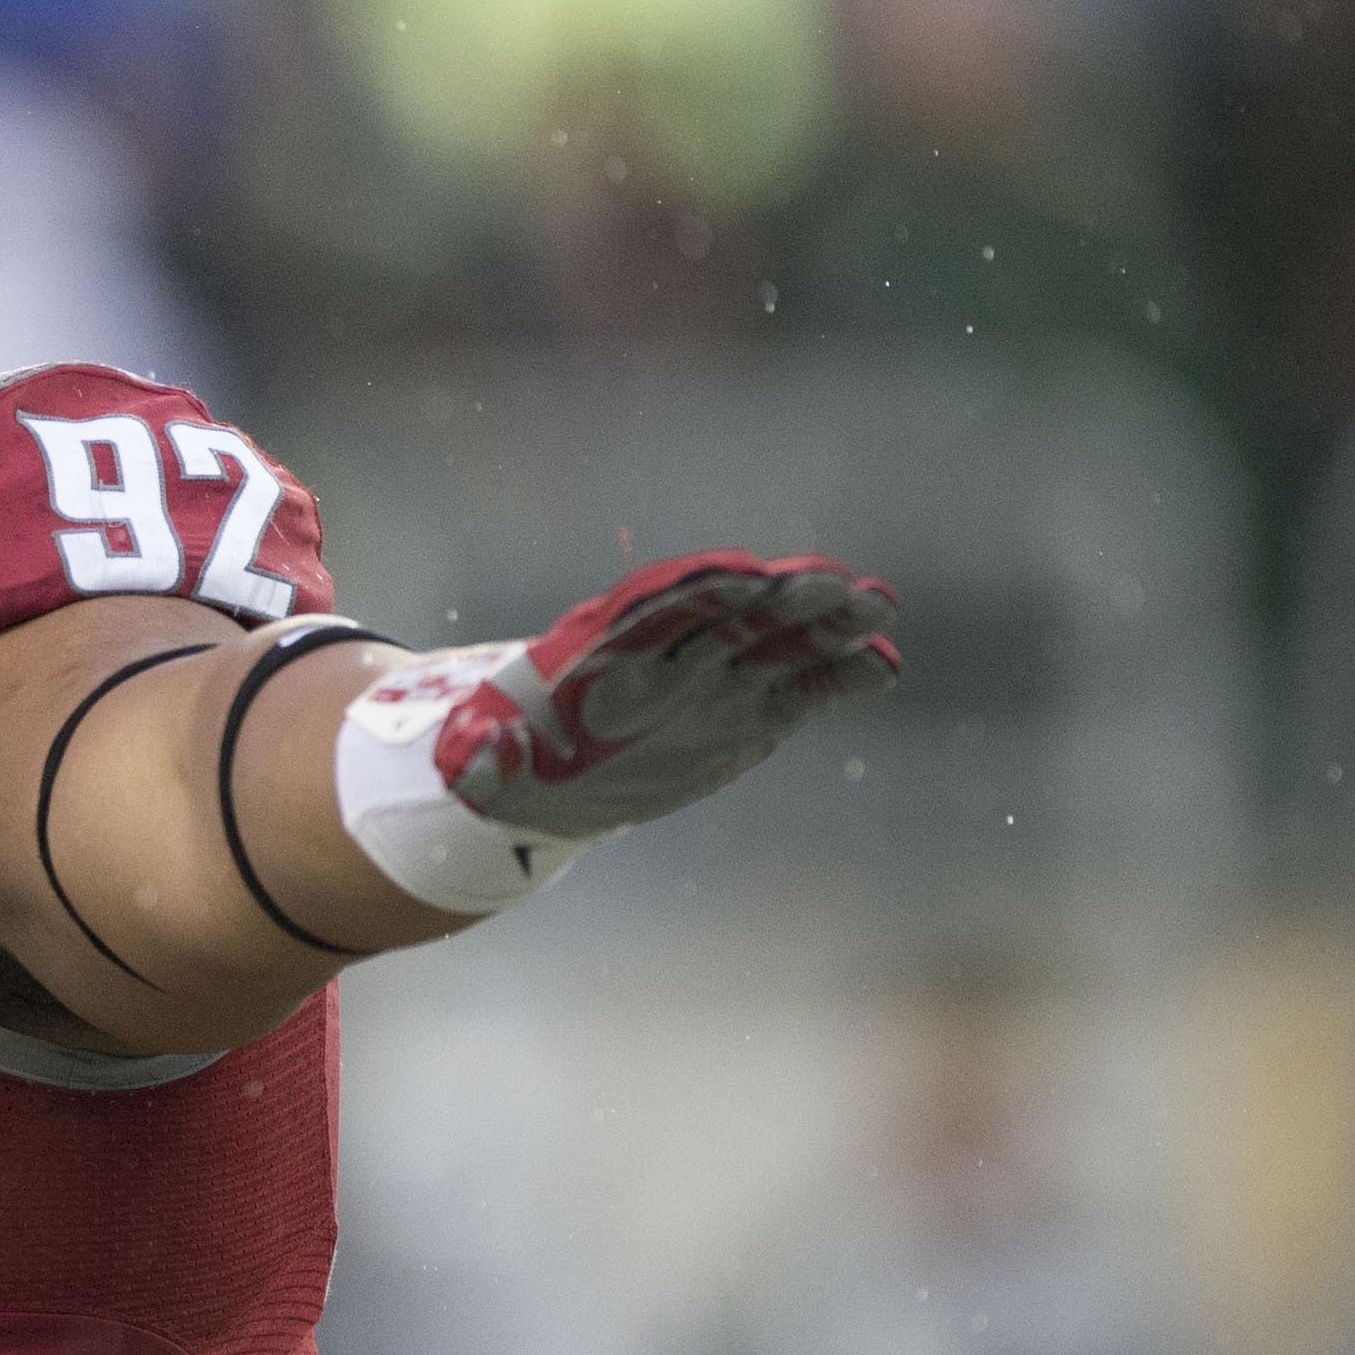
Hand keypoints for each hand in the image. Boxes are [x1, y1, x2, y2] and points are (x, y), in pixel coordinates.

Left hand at [406, 551, 898, 840]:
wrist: (548, 778)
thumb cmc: (510, 758)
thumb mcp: (482, 758)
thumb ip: (486, 753)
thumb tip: (472, 758)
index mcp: (602, 650)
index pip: (654, 610)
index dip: (697, 593)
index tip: (739, 576)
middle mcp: (665, 654)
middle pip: (728, 616)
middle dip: (778, 600)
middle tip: (837, 584)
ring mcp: (710, 680)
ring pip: (773, 645)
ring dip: (825, 627)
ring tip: (880, 609)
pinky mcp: (742, 715)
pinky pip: (795, 692)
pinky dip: (835, 680)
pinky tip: (881, 670)